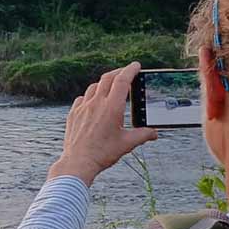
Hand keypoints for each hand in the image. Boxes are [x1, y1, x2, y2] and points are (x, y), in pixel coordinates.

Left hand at [48, 62, 157, 185]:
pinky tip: (93, 101)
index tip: (136, 65)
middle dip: (118, 72)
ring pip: (94, 87)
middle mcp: (96, 103)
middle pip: (107, 78)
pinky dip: (90, 95)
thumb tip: (154, 133)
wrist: (78, 162)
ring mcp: (83, 107)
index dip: (130, 70)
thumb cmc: (103, 153)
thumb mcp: (127, 144)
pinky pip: (82, 98)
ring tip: (110, 86)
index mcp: (112, 108)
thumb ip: (143, 135)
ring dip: (104, 83)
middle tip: (126, 72)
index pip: (122, 81)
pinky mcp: (74, 114)